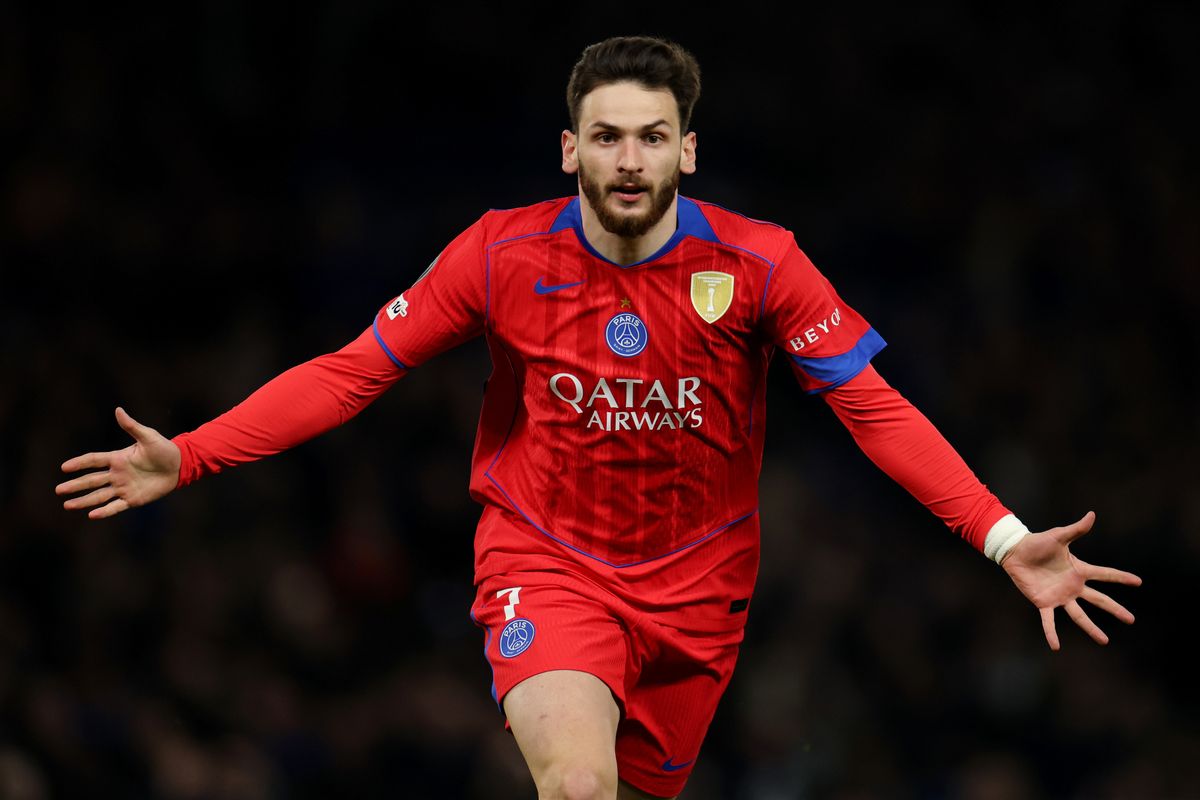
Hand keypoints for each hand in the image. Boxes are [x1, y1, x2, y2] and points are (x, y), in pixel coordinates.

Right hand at [56, 407, 181, 518]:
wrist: (180, 465)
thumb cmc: (164, 449)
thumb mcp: (148, 436)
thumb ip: (132, 426)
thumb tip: (118, 410)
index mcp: (118, 458)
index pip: (94, 460)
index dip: (79, 463)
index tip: (64, 467)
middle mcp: (117, 474)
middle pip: (91, 481)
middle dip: (75, 486)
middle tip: (58, 490)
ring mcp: (124, 487)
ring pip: (99, 496)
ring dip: (83, 501)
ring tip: (67, 505)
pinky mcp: (133, 499)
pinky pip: (116, 506)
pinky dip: (104, 511)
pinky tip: (92, 515)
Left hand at [1000, 511, 1141, 649]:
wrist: (1015, 552)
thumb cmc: (1038, 543)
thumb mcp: (1059, 536)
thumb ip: (1076, 529)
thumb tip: (1092, 514)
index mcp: (1079, 570)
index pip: (1105, 574)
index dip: (1121, 577)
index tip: (1139, 582)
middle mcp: (1073, 586)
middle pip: (1099, 600)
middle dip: (1115, 610)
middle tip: (1131, 620)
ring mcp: (1059, 596)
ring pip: (1079, 615)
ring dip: (1091, 628)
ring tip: (1104, 641)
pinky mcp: (1043, 603)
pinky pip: (1049, 621)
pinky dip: (1051, 633)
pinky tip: (1055, 647)